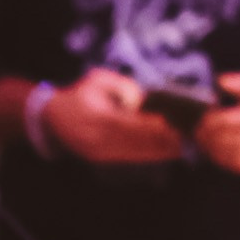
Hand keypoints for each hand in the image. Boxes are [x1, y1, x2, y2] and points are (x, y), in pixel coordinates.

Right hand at [44, 67, 185, 164]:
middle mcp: (97, 139)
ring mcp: (99, 152)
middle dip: (162, 140)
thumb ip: (121, 87)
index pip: (129, 123)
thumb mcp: (97, 80)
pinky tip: (167, 152)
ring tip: (184, 146)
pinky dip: (149, 154)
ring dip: (160, 150)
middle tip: (188, 137)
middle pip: (136, 142)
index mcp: (96, 117)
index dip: (152, 125)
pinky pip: (130, 157)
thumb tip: (141, 101)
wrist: (52, 117)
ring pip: (135, 153)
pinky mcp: (102, 158)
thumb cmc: (79, 94)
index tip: (173, 123)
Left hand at [194, 71, 239, 173]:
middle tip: (197, 131)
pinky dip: (223, 160)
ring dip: (214, 150)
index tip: (203, 116)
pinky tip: (213, 151)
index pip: (230, 120)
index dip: (212, 119)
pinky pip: (239, 166)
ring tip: (202, 141)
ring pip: (233, 156)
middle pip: (230, 139)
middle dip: (209, 136)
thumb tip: (219, 81)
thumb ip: (238, 82)